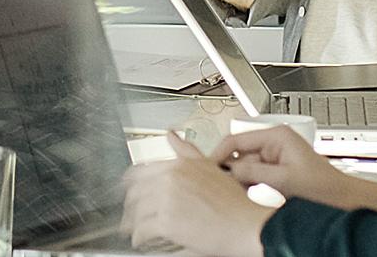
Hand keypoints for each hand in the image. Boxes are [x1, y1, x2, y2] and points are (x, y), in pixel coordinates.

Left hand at [121, 133, 272, 256]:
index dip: (132, 184)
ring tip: (133, 230)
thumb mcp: (211, 167)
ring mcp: (167, 200)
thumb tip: (171, 135)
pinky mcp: (166, 222)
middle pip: (135, 191)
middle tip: (129, 214)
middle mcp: (170, 179)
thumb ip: (186, 150)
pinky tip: (141, 241)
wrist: (247, 225)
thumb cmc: (235, 202)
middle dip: (130, 205)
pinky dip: (139, 238)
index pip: (141, 171)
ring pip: (136, 212)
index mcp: (179, 165)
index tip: (130, 191)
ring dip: (132, 223)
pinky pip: (142, 230)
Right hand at [212, 127, 376, 217]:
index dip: (217, 155)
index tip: (205, 170)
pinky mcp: (275, 173)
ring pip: (242, 167)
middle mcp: (274, 143)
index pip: (234, 139)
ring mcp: (274, 158)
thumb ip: (254, 172)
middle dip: (225, 169)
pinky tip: (243, 198)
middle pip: (236, 152)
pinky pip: (251, 177)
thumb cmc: (328, 189)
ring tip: (230, 193)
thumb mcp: (285, 180)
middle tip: (214, 185)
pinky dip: (244, 186)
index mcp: (277, 136)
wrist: (347, 202)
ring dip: (236, 180)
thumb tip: (228, 171)